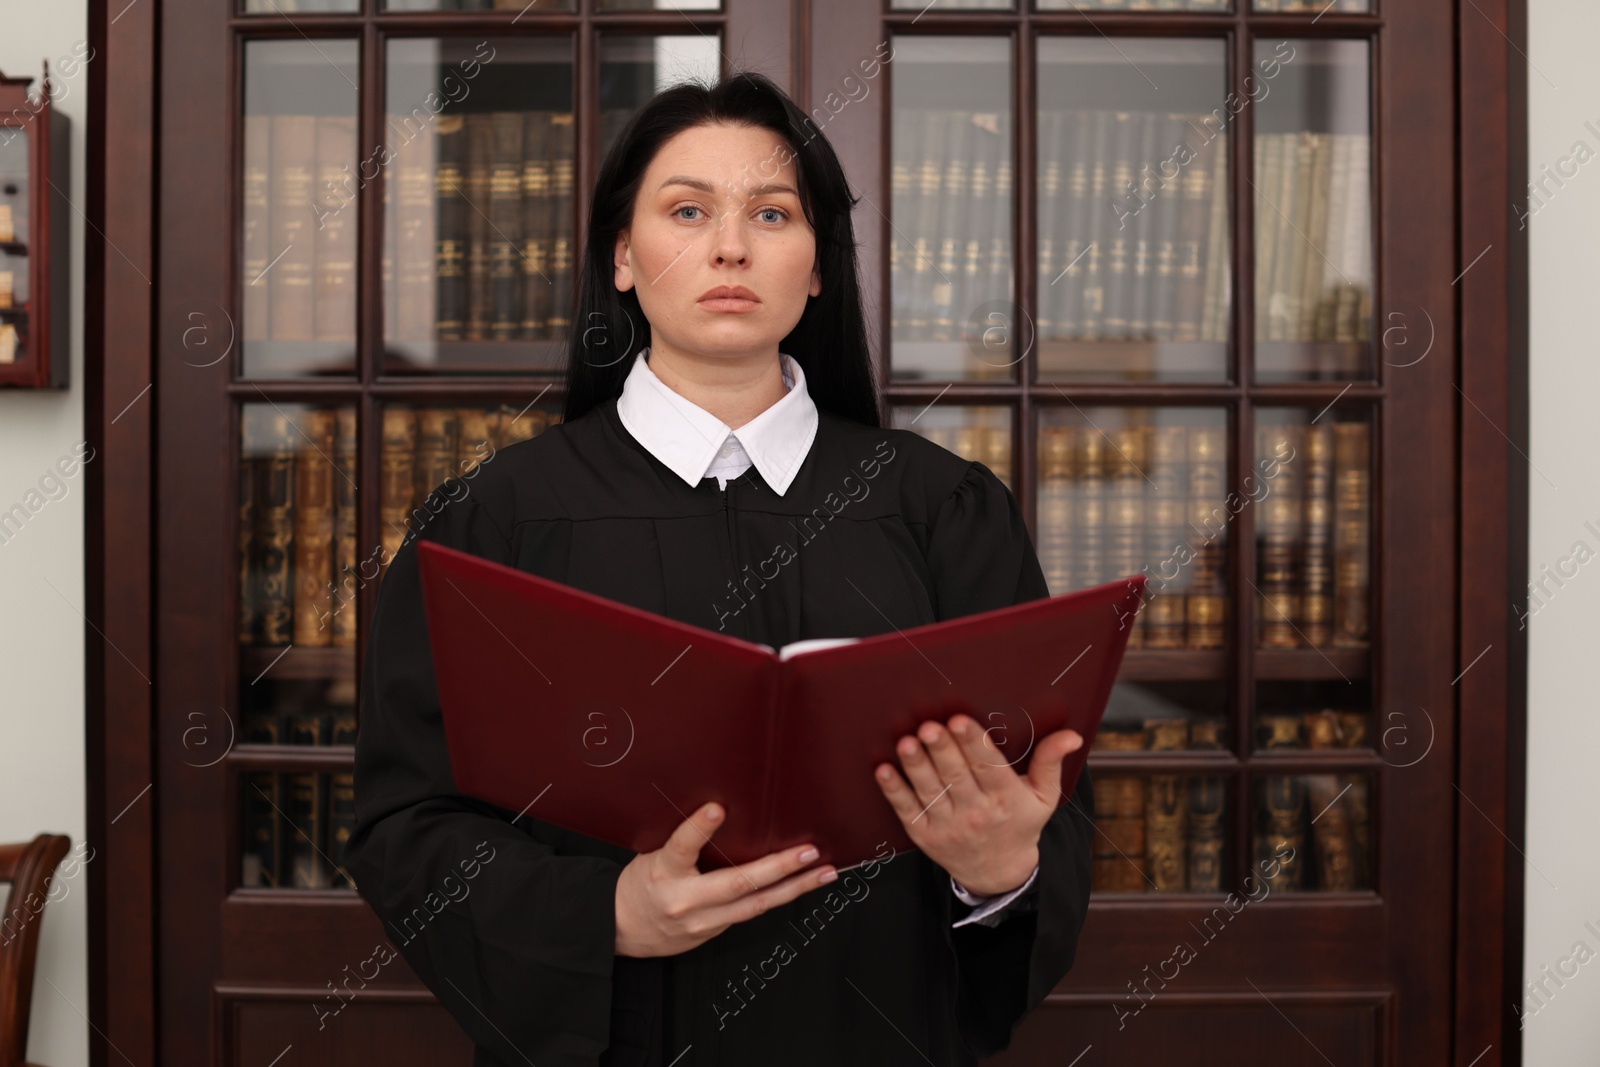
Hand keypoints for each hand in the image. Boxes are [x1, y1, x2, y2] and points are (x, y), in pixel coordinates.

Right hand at [614, 802, 836, 957]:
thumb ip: (683, 839)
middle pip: (737, 884)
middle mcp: (685, 900)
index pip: (681, 847)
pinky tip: (802, 886)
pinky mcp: (715, 932)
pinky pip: (752, 912)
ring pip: (756, 905)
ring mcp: (703, 921)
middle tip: (809, 852)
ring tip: (824, 872)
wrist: (623, 929)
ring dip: (795, 888)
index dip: (699, 827)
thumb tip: (721, 808)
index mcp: (663, 871)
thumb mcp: (652, 853)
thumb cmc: (642, 883)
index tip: (717, 808)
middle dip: (778, 868)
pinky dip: (779, 897)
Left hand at [874, 714, 1082, 895]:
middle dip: (942, 750)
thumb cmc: (1020, 823)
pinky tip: (884, 770)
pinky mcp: (925, 836)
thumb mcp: (1044, 797)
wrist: (999, 873)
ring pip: (930, 791)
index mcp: (1007, 799)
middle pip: (956, 776)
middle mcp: (977, 813)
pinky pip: (907, 810)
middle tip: (930, 726)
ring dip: (916, 766)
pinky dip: (894, 791)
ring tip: (906, 742)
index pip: (989, 767)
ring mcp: (949, 826)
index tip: (959, 720)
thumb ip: (1050, 762)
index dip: (973, 743)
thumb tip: (1071, 735)